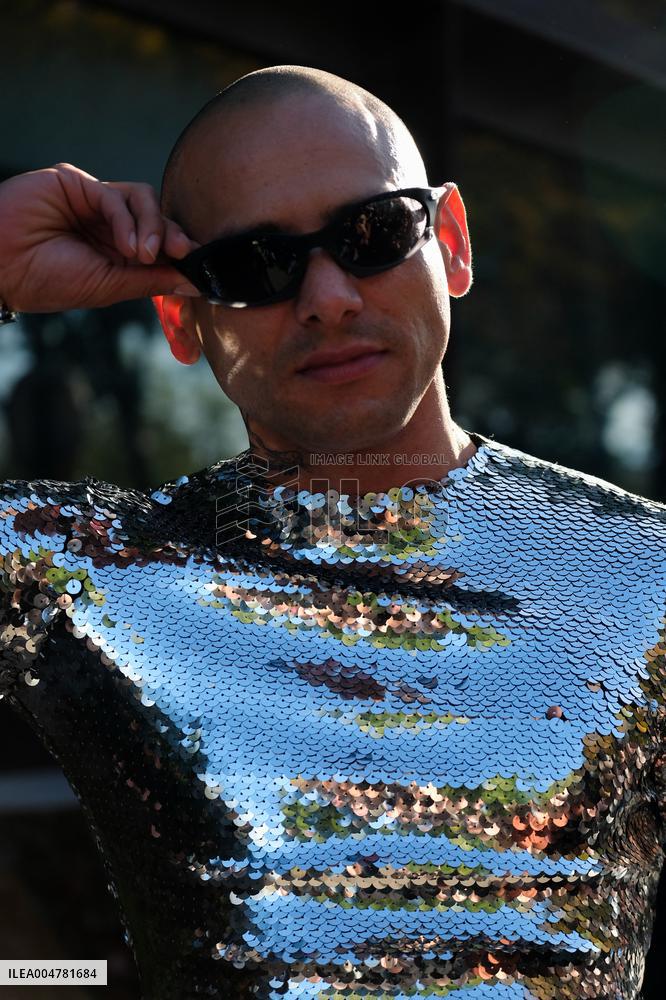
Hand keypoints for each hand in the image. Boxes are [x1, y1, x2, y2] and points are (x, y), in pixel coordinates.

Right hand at [0, 162, 201, 312]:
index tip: (201, 268)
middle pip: (157, 218)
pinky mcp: (77, 183)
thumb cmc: (47, 281)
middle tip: (185, 253)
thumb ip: (151, 280)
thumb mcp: (109, 286)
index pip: (159, 244)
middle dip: (174, 237)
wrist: (0, 267)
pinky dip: (128, 220)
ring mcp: (93, 202)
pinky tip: (128, 244)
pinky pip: (117, 196)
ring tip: (144, 254)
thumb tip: (194, 282)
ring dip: (153, 227)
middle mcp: (108, 225)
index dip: (181, 252)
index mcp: (115, 252)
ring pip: (143, 199)